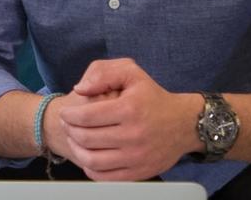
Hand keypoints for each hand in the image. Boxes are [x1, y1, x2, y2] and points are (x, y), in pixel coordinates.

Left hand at [57, 58, 202, 180]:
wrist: (184, 124)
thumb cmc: (152, 96)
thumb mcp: (132, 73)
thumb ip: (103, 73)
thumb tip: (80, 89)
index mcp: (129, 109)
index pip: (86, 116)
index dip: (69, 115)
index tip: (65, 113)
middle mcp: (133, 135)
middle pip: (86, 138)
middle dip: (70, 131)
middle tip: (68, 125)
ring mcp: (136, 156)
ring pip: (92, 160)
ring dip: (76, 150)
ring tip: (75, 140)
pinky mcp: (139, 172)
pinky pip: (105, 177)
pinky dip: (90, 168)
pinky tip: (89, 156)